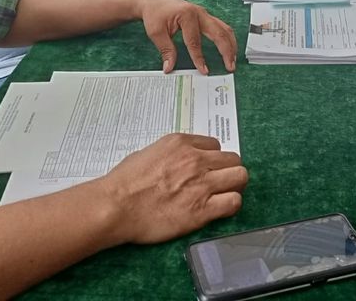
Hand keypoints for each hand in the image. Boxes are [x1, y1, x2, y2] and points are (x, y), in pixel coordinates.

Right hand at [98, 133, 246, 245]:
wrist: (116, 206)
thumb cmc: (124, 181)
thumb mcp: (149, 152)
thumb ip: (171, 154)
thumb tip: (179, 162)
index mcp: (182, 144)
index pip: (215, 145)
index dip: (213, 159)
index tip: (207, 168)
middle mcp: (196, 160)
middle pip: (233, 160)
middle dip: (228, 170)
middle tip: (219, 183)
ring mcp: (201, 185)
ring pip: (240, 177)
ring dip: (234, 186)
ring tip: (223, 195)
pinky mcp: (202, 210)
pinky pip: (233, 202)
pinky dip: (230, 205)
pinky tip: (219, 209)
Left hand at [138, 0, 237, 72]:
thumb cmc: (155, 12)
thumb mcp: (156, 32)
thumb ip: (165, 50)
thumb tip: (169, 66)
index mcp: (187, 15)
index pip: (195, 41)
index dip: (199, 58)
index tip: (204, 70)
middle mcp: (199, 13)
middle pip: (219, 33)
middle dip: (226, 51)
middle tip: (230, 66)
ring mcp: (204, 14)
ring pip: (224, 29)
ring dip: (231, 44)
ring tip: (232, 60)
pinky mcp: (205, 17)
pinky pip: (221, 27)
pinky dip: (227, 38)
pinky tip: (228, 48)